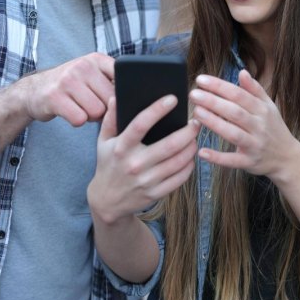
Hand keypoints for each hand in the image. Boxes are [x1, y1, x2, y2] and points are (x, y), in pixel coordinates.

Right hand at [19, 53, 115, 126]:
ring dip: (91, 116)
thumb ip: (112, 80)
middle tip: (92, 105)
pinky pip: (79, 119)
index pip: (122, 78)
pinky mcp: (55, 97)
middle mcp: (82, 66)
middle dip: (105, 109)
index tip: (113, 98)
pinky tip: (70, 112)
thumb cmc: (71, 85)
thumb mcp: (91, 73)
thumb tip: (134, 98)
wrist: (34, 90)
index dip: (120, 94)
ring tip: (80, 107)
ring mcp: (67, 80)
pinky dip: (77, 121)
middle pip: (111, 100)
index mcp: (96, 59)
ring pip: (97, 111)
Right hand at [88, 96, 198, 224]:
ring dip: (191, 147)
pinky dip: (189, 164)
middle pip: (169, 145)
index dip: (157, 110)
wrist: (107, 201)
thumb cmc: (108, 164)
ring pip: (179, 161)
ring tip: (194, 137)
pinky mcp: (156, 193)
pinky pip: (180, 177)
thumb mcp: (103, 141)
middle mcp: (135, 164)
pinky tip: (190, 155)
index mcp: (121, 147)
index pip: (140, 124)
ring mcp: (146, 180)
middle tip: (196, 122)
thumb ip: (110, 119)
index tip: (173, 99)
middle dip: (188, 131)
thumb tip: (115, 97)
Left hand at [190, 70, 299, 180]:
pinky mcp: (249, 162)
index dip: (220, 86)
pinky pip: (232, 160)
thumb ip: (255, 89)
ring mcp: (254, 145)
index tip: (201, 80)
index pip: (239, 95)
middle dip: (213, 102)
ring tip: (196, 112)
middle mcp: (259, 126)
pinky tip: (202, 152)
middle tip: (194, 94)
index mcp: (262, 110)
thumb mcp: (269, 106)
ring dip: (214, 123)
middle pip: (235, 112)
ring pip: (233, 133)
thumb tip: (242, 72)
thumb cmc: (273, 128)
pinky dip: (217, 157)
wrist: (287, 158)